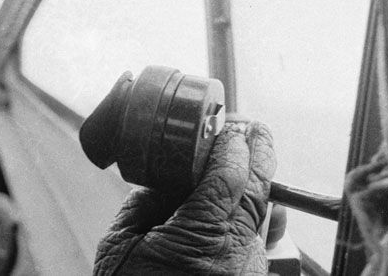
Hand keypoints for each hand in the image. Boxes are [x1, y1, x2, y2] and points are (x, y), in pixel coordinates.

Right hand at [93, 121, 275, 274]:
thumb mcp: (121, 247)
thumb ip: (142, 205)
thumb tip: (160, 177)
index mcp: (200, 237)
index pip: (231, 176)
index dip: (233, 145)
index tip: (226, 126)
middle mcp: (236, 253)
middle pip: (261, 190)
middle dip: (259, 153)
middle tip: (251, 128)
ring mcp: (249, 270)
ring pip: (266, 214)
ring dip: (258, 184)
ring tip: (246, 157)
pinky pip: (259, 238)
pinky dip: (252, 214)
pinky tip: (239, 202)